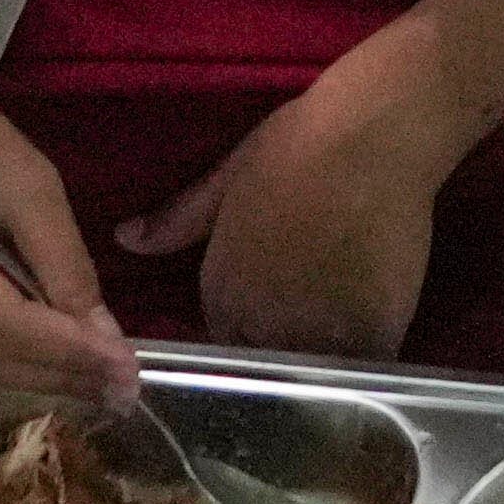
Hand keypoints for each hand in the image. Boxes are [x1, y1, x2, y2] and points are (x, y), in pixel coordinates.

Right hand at [0, 2, 139, 394]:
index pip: (7, 327)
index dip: (71, 356)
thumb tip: (103, 337)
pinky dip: (1, 356)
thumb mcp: (27, 180)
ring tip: (94, 378)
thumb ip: (64, 263)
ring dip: (32, 374)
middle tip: (122, 390)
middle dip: (58, 377)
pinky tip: (45, 354)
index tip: (129, 376)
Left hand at [121, 30, 460, 356]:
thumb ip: (179, 220)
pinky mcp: (372, 336)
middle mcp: (262, 324)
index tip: (276, 299)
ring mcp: (318, 334)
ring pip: (316, 366)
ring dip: (327, 350)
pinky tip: (379, 318)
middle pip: (270, 355)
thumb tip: (124, 238)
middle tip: (318, 301)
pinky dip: (370, 350)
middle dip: (287, 340)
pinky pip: (365, 364)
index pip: (227, 335)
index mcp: (223, 290)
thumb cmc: (297, 144)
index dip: (251, 321)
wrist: (372, 138)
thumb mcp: (229, 176)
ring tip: (349, 313)